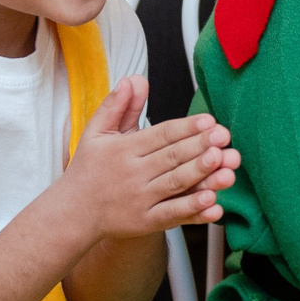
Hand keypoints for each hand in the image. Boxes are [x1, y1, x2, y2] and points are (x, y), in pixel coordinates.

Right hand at [48, 76, 234, 245]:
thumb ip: (117, 105)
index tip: (209, 121)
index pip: (160, 135)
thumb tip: (133, 79)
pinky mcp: (145, 222)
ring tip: (226, 166)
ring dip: (202, 175)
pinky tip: (214, 204)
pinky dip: (193, 211)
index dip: (186, 128)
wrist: (73, 212)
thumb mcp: (97, 132)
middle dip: (200, 147)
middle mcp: (133, 173)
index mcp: (124, 149)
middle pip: (172, 158)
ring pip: (175, 185)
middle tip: (224, 138)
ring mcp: (140, 200)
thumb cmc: (89, 169)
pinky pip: (172, 215)